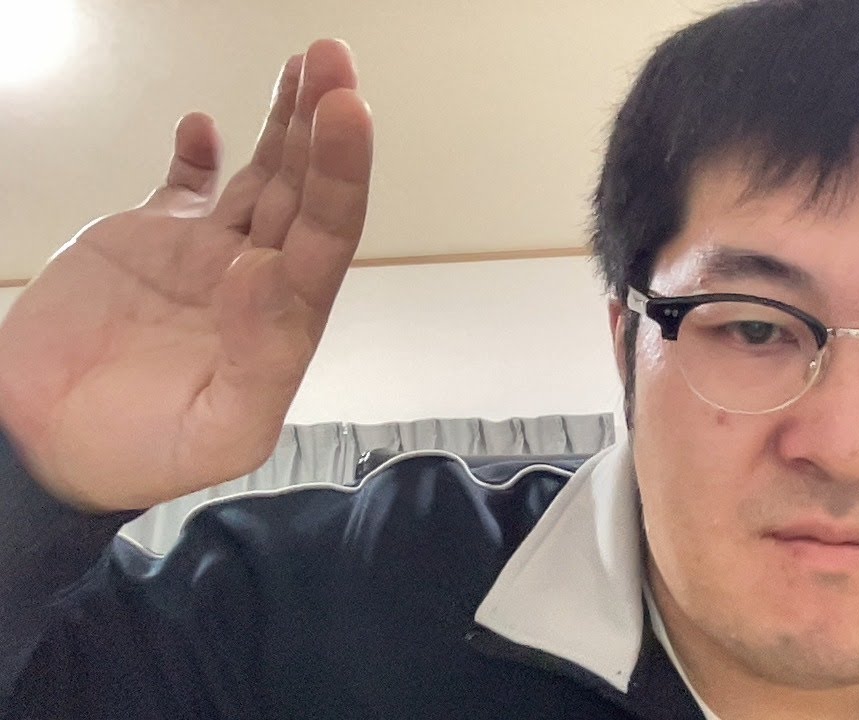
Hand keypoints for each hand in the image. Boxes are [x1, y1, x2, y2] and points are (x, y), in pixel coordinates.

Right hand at [0, 39, 372, 512]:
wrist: (45, 448)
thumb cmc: (139, 455)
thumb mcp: (218, 431)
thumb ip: (258, 360)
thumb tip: (270, 278)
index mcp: (280, 321)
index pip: (325, 238)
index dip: (342, 174)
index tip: (348, 112)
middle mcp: (254, 279)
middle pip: (303, 192)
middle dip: (323, 126)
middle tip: (334, 59)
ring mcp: (204, 255)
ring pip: (260, 177)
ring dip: (285, 123)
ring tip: (306, 63)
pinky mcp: (150, 240)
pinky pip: (186, 184)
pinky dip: (198, 151)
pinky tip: (206, 123)